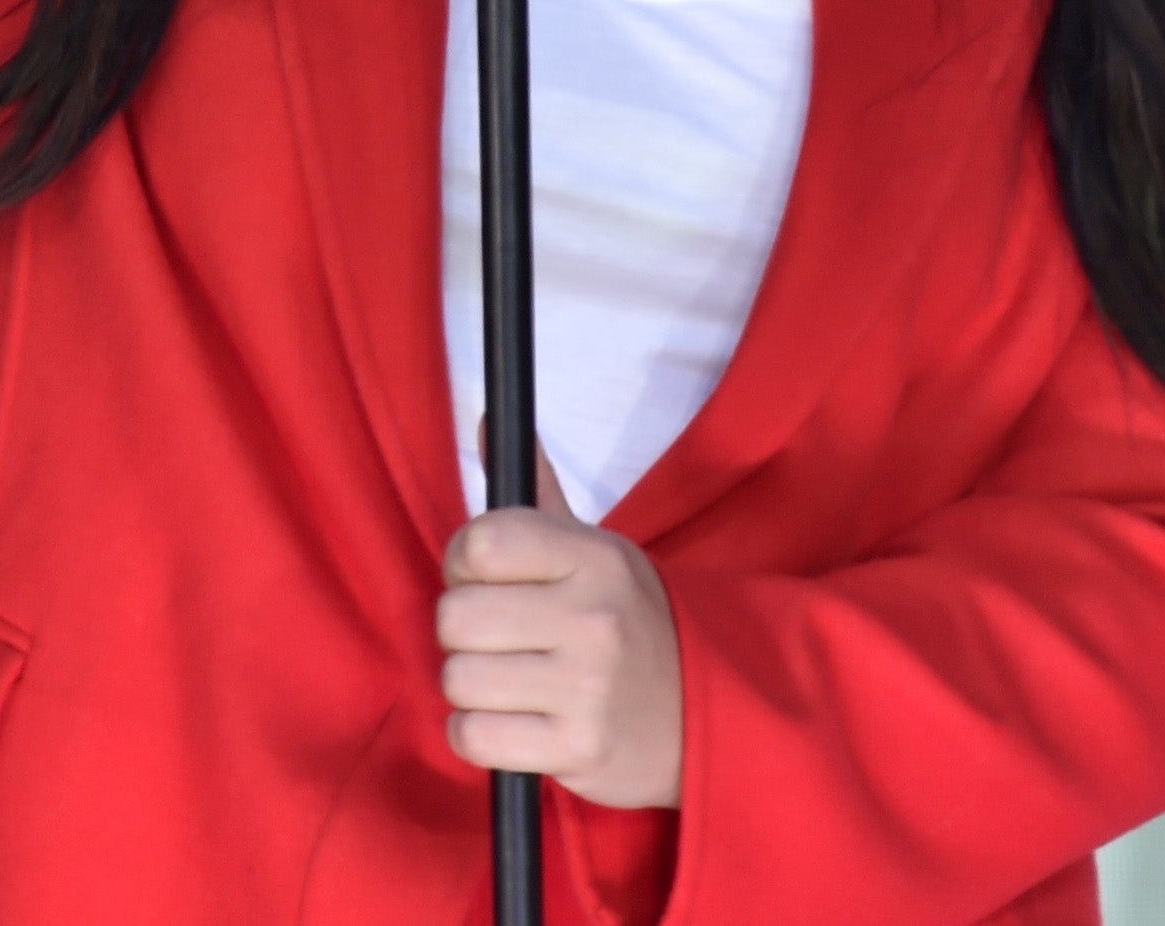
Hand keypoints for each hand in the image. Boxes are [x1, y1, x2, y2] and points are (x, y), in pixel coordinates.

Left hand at [436, 446, 683, 808]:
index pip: (479, 543)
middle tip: (501, 640)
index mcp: (592, 558)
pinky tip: (512, 724)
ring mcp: (589, 688)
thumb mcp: (596, 551)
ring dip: (473, 688)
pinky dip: (478, 736)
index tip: (485, 580)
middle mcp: (593, 618)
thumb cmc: (630, 625)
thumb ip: (537, 490)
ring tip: (513, 684)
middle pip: (456, 617)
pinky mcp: (581, 750)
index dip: (463, 563)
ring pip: (459, 680)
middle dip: (464, 633)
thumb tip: (484, 416)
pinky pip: (473, 738)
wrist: (709, 714)